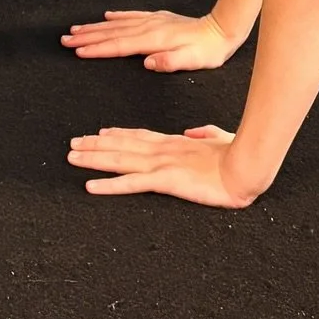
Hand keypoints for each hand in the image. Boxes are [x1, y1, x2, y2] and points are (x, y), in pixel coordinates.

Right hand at [60, 8, 236, 71]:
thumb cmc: (207, 51)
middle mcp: (149, 28)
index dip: (96, 49)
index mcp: (153, 41)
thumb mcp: (192, 62)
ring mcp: (152, 21)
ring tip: (76, 29)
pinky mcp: (158, 18)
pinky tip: (107, 17)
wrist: (221, 29)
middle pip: (111, 33)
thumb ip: (170, 62)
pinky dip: (117, 17)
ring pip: (117, 24)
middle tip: (65, 40)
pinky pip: (131, 16)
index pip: (118, 46)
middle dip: (86, 37)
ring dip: (96, 27)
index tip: (77, 51)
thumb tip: (149, 63)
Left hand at [67, 125, 260, 207]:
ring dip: (93, 159)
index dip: (117, 135)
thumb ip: (205, 134)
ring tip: (72, 157)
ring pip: (119, 160)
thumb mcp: (219, 140)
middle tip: (73, 143)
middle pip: (121, 145)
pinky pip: (131, 183)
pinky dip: (109, 184)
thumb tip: (192, 132)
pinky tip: (91, 186)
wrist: (246, 168)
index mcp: (175, 143)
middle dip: (95, 145)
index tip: (100, 133)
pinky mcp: (165, 179)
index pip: (139, 137)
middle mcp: (163, 150)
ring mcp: (162, 164)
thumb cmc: (238, 156)